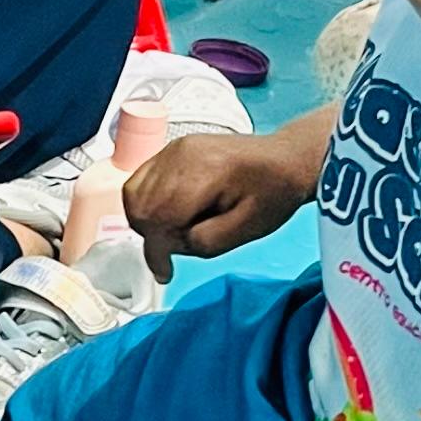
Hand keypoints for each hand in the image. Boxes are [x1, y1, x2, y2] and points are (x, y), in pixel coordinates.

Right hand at [125, 114, 327, 277]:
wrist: (286, 159)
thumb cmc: (274, 193)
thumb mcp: (246, 230)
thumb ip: (203, 243)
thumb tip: (171, 246)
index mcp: (203, 172)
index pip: (157, 216)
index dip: (156, 251)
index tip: (165, 272)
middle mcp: (181, 154)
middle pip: (139, 204)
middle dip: (152, 235)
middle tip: (179, 247)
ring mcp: (174, 148)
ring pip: (134, 192)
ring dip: (148, 220)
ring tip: (179, 229)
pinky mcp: (173, 149)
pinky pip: (142, 180)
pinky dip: (148, 203)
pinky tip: (174, 213)